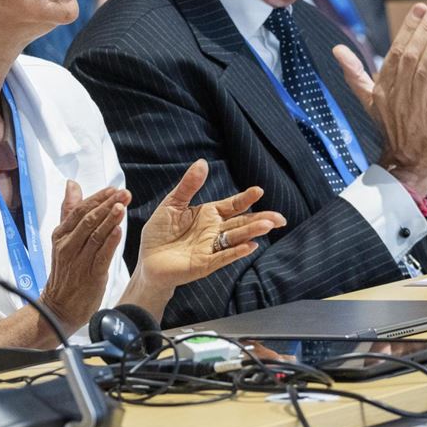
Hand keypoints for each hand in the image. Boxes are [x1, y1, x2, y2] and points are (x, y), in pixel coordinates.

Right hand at [39, 184, 128, 332]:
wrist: (59, 306)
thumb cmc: (65, 270)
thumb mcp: (62, 238)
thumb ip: (69, 211)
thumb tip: (72, 184)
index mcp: (61, 235)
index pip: (79, 210)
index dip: (97, 198)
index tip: (113, 189)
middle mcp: (68, 246)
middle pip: (88, 220)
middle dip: (107, 205)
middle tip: (124, 194)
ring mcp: (78, 261)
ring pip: (95, 236)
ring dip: (110, 220)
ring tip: (122, 206)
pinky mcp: (90, 276)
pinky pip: (101, 256)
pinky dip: (110, 243)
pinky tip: (119, 231)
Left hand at [134, 160, 285, 291]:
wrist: (146, 260)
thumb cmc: (160, 232)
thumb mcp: (172, 203)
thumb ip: (189, 185)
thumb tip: (203, 162)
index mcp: (209, 214)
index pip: (232, 205)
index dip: (245, 198)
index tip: (258, 190)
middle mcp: (214, 231)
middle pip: (241, 223)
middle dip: (260, 219)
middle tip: (279, 218)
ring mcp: (211, 248)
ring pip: (235, 238)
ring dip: (252, 232)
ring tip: (268, 226)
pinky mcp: (204, 264)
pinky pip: (222, 256)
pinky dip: (235, 251)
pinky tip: (250, 246)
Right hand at [335, 3, 426, 195]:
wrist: (407, 166)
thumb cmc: (393, 130)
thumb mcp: (369, 101)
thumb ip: (355, 74)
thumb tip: (336, 48)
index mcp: (381, 89)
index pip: (395, 52)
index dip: (407, 29)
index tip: (419, 9)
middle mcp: (396, 96)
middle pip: (409, 56)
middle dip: (423, 29)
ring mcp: (413, 107)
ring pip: (423, 68)